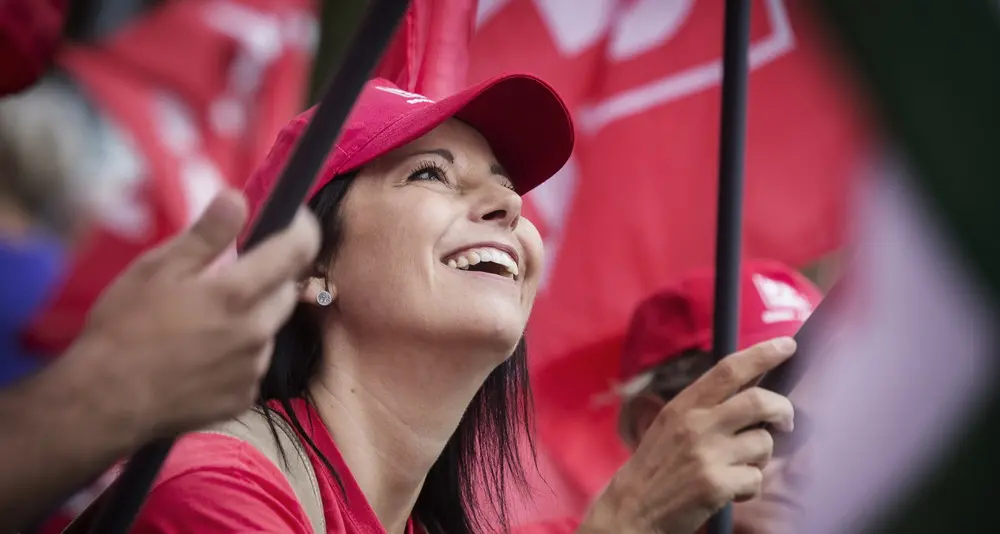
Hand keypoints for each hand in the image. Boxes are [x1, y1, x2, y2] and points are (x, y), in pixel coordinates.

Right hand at [73, 189, 319, 438]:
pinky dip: (238, 352)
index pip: (299, 250)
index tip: (294, 216)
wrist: (104, 404)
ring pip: (269, 327)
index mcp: (237, 295)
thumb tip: (238, 198)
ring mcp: (252, 370)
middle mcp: (256, 333)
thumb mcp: (157, 269)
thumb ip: (206, 234)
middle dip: (269, 274)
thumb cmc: (124, 330)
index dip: (303, 227)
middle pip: (286, 289)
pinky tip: (201, 354)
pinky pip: (253, 363)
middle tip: (228, 273)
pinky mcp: (244, 398)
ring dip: (252, 315)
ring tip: (202, 320)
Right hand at [580, 338, 795, 533]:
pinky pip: (756, 479)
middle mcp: (696, 425)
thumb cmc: (656, 466)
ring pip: (763, 443)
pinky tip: (731, 491)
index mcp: (684, 405)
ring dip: (761, 457)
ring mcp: (707, 455)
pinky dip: (750, 487)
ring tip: (740, 466)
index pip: (728, 369)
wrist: (632, 509)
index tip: (787, 344)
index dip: (761, 354)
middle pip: (758, 402)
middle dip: (783, 410)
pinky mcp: (716, 485)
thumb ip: (706, 407)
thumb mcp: (671, 425)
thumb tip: (753, 388)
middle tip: (786, 421)